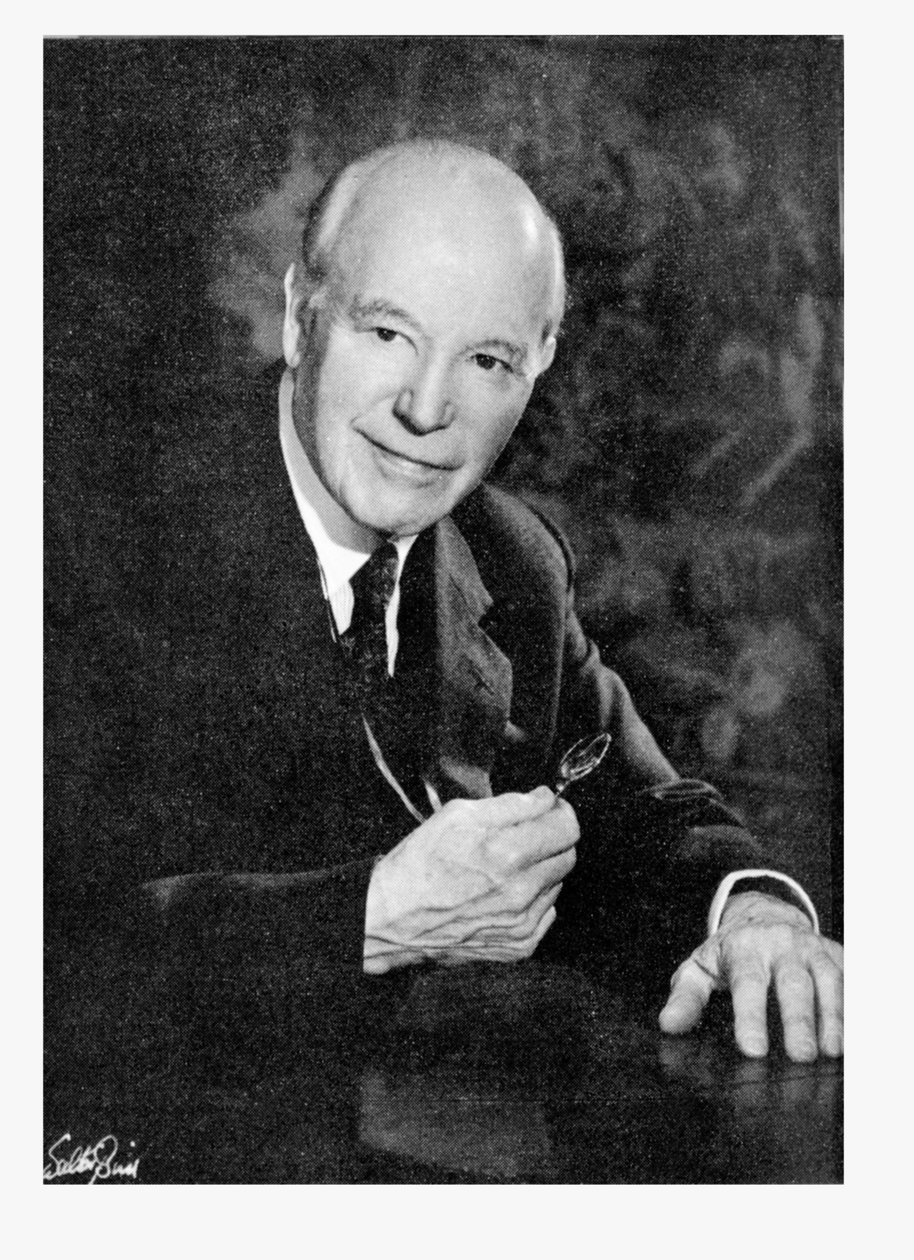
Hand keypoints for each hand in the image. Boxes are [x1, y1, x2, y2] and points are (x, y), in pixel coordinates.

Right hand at [363, 786, 577, 974]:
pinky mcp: (520, 945)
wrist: (393, 921)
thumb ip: (511, 804)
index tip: (548, 810)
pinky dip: (532, 901)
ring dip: (540, 872)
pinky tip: (501, 896)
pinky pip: (546, 913)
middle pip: (569, 855)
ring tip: (503, 870)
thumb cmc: (420, 864)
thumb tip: (546, 799)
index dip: (559, 812)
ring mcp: (523, 923)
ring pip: (558, 884)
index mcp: (507, 854)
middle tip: (523, 837)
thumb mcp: (457, 816)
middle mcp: (521, 892)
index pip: (568, 827)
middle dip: (551, 840)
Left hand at [658, 892, 842, 1060]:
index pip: (747, 984)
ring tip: (833, 1051)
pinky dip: (857, 1003)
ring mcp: (812, 948)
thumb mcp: (700, 968)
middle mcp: (781, 945)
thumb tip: (668, 1025)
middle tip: (800, 1056)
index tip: (753, 1050)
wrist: (764, 914)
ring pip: (828, 979)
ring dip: (834, 1015)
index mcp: (744, 949)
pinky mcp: (836, 953)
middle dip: (798, 1020)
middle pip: (792, 983)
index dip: (750, 1017)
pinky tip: (860, 1031)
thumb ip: (686, 997)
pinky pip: (851, 976)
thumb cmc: (730, 953)